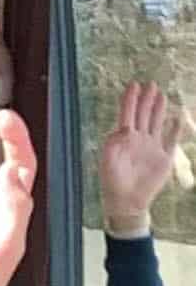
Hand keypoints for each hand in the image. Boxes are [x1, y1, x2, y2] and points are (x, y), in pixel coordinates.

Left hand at [98, 81, 176, 234]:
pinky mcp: (164, 158)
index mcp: (123, 139)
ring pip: (156, 123)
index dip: (130, 99)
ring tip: (161, 94)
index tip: (133, 84)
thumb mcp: (108, 162)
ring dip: (158, 109)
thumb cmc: (113, 182)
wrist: (127, 201)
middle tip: (150, 84)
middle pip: (142, 114)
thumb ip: (113, 145)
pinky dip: (175, 129)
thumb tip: (124, 129)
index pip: (127, 114)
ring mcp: (152, 147)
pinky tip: (177, 118)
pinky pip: (172, 139)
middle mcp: (138, 140)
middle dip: (146, 99)